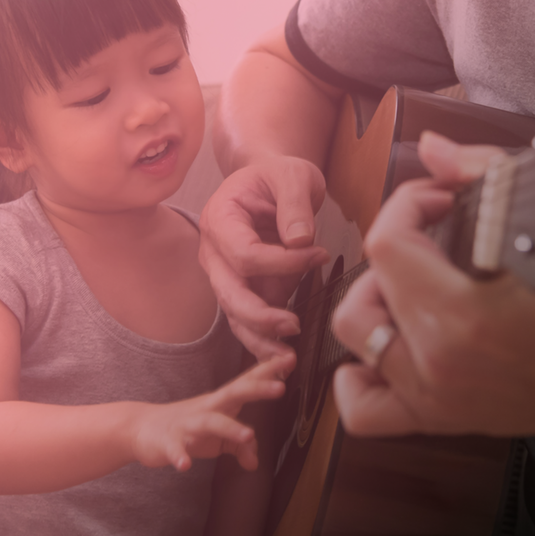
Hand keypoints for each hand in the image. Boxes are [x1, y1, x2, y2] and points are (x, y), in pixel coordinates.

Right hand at [131, 355, 291, 471]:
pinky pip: (175, 449)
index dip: (269, 372)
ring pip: (210, 423)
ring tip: (249, 435)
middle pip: (234, 394)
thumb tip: (254, 462)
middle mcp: (207, 408)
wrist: (141, 428)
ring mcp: (187, 424)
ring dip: (229, 428)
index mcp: (221, 403)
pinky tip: (185, 465)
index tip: (291, 358)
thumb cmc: (186, 428)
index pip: (248, 383)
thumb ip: (238, 446)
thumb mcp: (217, 439)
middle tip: (281, 387)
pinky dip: (179, 456)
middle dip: (257, 390)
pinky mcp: (168, 442)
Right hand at [198, 155, 328, 359]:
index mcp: (219, 219)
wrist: (269, 181)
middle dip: (259, 315)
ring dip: (260, 340)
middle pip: (229, 293)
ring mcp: (226, 275)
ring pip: (235, 315)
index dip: (282, 262)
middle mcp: (215, 252)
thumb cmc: (278, 176)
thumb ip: (295, 205)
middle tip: (293, 326)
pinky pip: (247, 321)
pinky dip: (263, 342)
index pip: (244, 254)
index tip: (319, 254)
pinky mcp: (244, 290)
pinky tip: (282, 359)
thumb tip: (299, 242)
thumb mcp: (292, 175)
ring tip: (287, 360)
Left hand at [330, 132, 534, 436]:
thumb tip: (432, 148)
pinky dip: (361, 375)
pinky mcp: (440, 419)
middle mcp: (436, 366)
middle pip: (364, 289)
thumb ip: (484, 175)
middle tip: (437, 238)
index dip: (408, 204)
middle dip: (394, 249)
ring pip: (355, 340)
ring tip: (418, 285)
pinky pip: (364, 409)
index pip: (387, 244)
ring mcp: (434, 399)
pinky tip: (392, 343)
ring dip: (377, 302)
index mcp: (462, 319)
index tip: (442, 200)